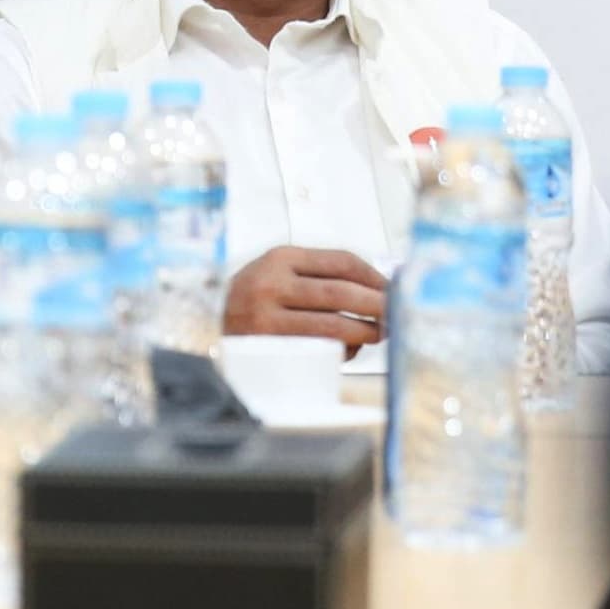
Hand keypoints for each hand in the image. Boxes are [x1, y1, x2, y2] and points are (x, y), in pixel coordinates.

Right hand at [225, 246, 387, 349]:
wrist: (213, 329)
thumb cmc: (258, 302)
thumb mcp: (281, 275)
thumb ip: (320, 276)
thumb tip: (378, 290)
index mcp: (280, 258)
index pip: (340, 261)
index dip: (373, 276)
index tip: (391, 288)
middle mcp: (271, 283)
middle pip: (340, 292)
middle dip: (376, 304)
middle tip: (395, 313)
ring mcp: (267, 318)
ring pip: (331, 324)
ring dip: (364, 330)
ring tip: (380, 332)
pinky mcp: (268, 348)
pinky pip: (316, 350)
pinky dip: (341, 350)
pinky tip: (352, 349)